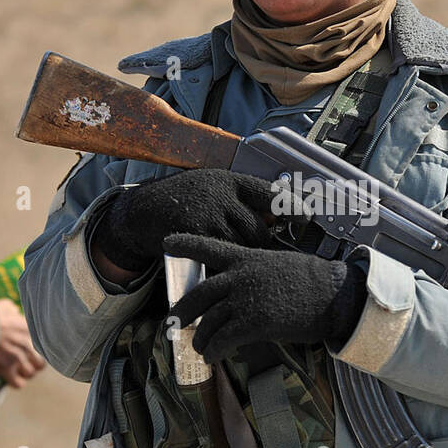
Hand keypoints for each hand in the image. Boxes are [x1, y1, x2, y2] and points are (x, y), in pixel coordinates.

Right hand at [0, 299, 45, 388]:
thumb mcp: (5, 307)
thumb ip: (15, 311)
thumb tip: (16, 313)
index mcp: (30, 329)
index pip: (46, 346)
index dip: (39, 350)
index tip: (33, 351)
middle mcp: (28, 344)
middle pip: (41, 363)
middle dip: (34, 364)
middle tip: (26, 362)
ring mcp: (17, 358)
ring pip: (30, 373)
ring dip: (24, 373)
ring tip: (18, 370)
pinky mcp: (6, 369)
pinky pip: (19, 384)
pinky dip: (16, 382)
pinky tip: (12, 377)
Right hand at [92, 169, 275, 272]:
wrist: (141, 212)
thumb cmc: (181, 202)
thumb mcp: (210, 190)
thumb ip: (239, 200)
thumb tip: (274, 216)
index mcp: (228, 181)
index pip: (268, 192)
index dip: (290, 205)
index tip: (306, 217)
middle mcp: (221, 195)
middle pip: (258, 228)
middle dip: (261, 244)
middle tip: (257, 252)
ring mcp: (208, 215)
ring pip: (242, 245)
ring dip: (243, 256)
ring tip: (235, 258)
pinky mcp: (196, 234)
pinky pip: (222, 257)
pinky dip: (224, 265)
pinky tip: (219, 265)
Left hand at [165, 233, 366, 362]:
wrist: (335, 295)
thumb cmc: (315, 282)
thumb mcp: (280, 265)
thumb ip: (256, 274)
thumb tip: (244, 290)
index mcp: (247, 258)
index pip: (209, 248)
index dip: (186, 244)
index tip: (167, 242)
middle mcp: (240, 277)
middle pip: (199, 294)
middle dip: (182, 311)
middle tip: (173, 323)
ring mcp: (245, 299)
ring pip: (208, 321)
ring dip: (200, 338)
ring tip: (200, 348)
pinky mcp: (253, 323)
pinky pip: (222, 340)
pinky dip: (214, 351)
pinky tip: (212, 357)